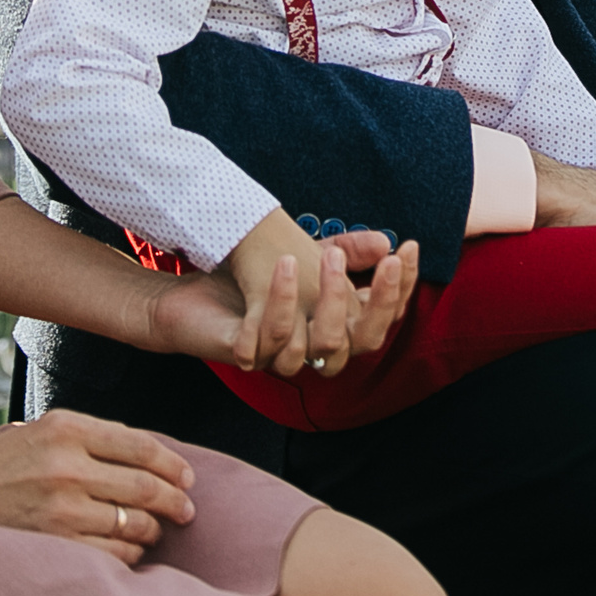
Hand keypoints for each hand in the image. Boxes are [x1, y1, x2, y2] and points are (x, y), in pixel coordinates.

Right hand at [0, 409, 195, 563]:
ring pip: (133, 524)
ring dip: (153, 530)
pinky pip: (112, 554)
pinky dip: (129, 554)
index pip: (142, 446)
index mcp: (68, 428)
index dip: (174, 465)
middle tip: (186, 510)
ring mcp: (60, 508)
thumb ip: (96, 436)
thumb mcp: (46, 429)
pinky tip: (128, 549)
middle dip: (175, 501)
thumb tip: (156, 455)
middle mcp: (67, 465)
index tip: (187, 478)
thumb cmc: (2, 462)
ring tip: (154, 530)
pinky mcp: (53, 542)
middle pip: (145, 486)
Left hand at [151, 224, 415, 379]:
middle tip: (384, 261)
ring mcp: (282, 355)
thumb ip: (343, 252)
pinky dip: (281, 302)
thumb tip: (387, 240)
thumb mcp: (304, 258)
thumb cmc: (251, 282)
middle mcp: (314, 350)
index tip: (406, 248)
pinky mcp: (248, 353)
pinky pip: (271, 338)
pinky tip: (285, 264)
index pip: (382, 318)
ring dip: (329, 298)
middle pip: (366, 342)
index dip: (400, 289)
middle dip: (379, 301)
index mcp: (333, 328)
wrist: (189, 298)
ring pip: (323, 346)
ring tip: (325, 252)